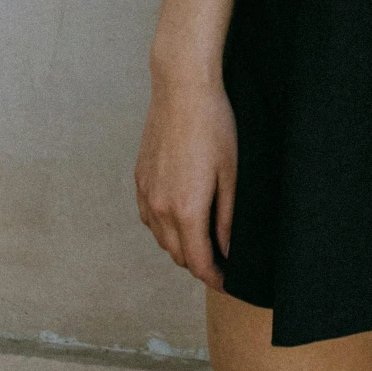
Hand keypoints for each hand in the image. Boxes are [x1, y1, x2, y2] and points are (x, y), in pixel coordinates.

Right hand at [134, 68, 237, 289]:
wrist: (182, 89)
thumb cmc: (213, 125)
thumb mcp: (231, 174)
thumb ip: (227, 218)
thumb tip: (227, 250)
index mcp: (185, 210)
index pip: (197, 262)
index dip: (214, 277)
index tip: (228, 281)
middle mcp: (159, 208)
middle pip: (177, 256)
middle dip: (199, 264)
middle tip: (222, 261)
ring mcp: (146, 193)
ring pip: (161, 239)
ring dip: (181, 246)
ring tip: (204, 240)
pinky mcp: (140, 179)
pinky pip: (149, 218)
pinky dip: (164, 227)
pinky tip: (180, 217)